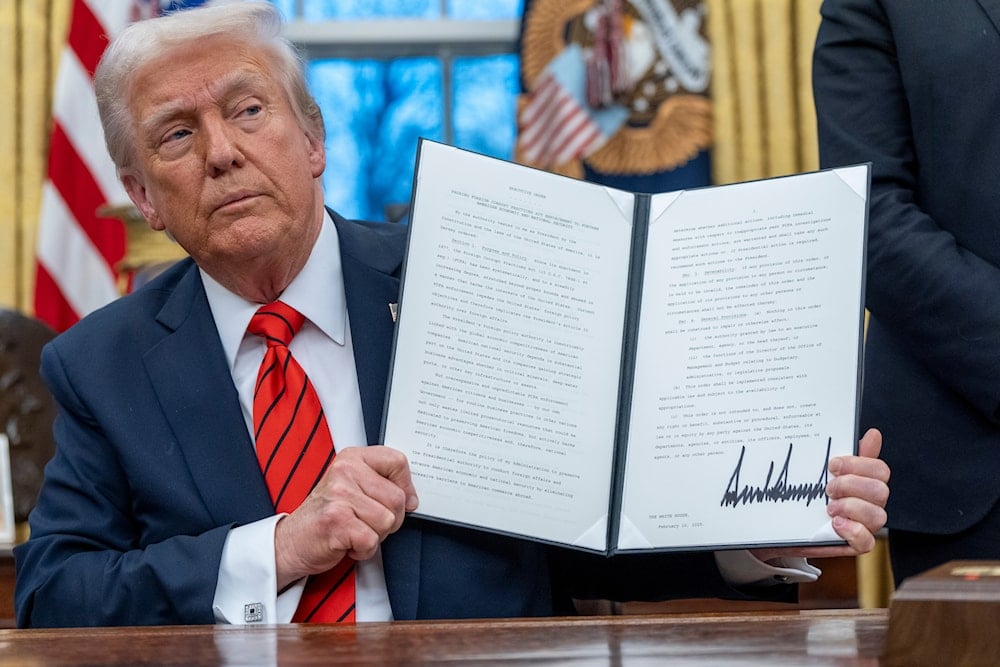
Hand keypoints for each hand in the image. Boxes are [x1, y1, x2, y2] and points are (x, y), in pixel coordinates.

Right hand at [273, 445, 417, 589]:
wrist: (291, 541)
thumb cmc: (325, 515)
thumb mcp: (351, 486)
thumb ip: (380, 483)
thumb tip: (412, 498)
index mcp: (352, 458)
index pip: (397, 461)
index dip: (406, 486)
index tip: (403, 500)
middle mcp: (344, 472)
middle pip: (397, 498)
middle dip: (390, 519)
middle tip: (368, 522)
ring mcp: (339, 495)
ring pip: (387, 521)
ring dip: (376, 535)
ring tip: (355, 531)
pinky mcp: (336, 521)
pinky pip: (372, 540)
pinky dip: (364, 550)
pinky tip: (348, 543)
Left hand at [751, 428, 889, 561]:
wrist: (788, 524)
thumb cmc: (813, 493)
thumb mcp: (826, 471)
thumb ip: (849, 454)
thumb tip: (874, 434)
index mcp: (866, 482)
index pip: (880, 470)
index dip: (859, 465)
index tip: (833, 465)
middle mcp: (870, 503)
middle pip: (880, 491)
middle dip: (851, 485)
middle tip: (828, 488)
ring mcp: (865, 525)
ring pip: (878, 516)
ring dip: (851, 507)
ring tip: (829, 507)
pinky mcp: (855, 544)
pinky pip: (867, 542)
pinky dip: (852, 531)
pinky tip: (835, 523)